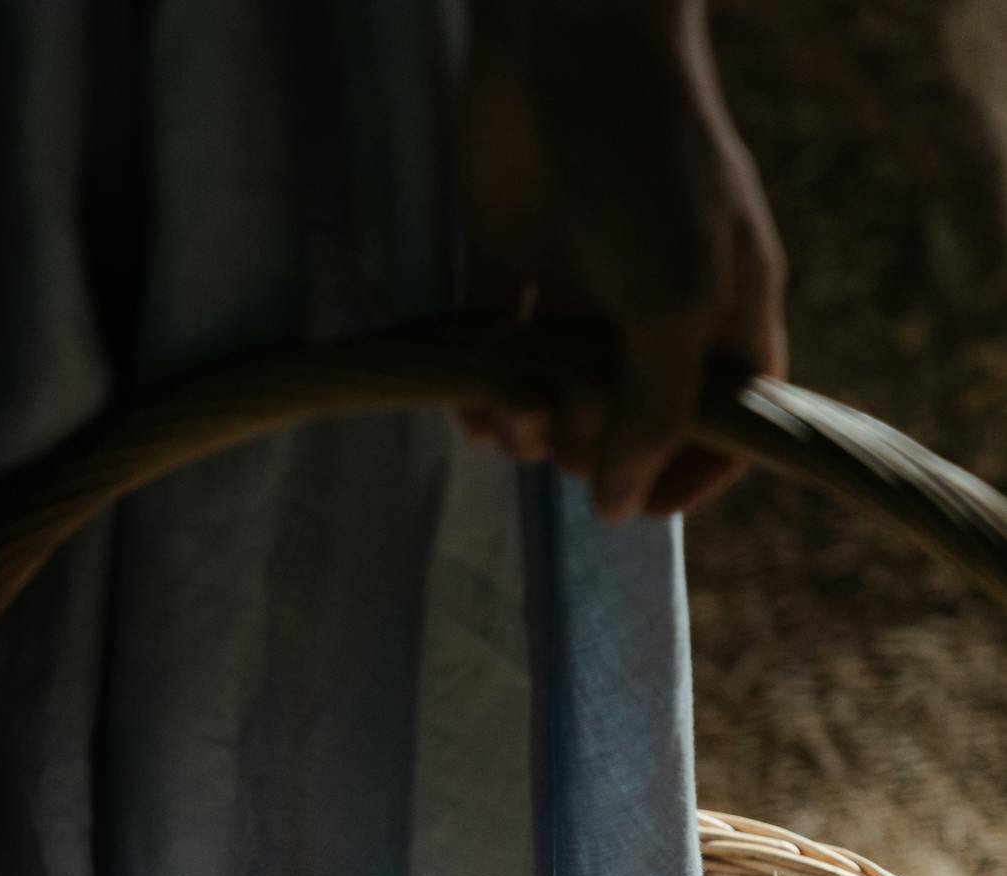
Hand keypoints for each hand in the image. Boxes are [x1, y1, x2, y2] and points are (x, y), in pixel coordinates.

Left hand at [462, 0, 786, 519]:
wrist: (566, 43)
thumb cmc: (647, 166)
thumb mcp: (674, 302)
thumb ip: (653, 414)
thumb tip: (617, 507)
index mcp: (722, 320)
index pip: (720, 431)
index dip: (680, 477)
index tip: (632, 499)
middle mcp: (653, 315)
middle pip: (621, 432)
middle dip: (588, 443)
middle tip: (568, 404)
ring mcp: (580, 293)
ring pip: (555, 408)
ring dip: (529, 430)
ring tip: (513, 408)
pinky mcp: (510, 270)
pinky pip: (494, 366)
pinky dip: (481, 399)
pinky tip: (474, 408)